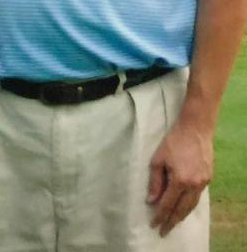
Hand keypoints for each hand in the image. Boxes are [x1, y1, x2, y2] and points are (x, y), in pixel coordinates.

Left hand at [146, 120, 212, 236]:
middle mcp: (194, 185)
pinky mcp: (208, 178)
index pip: (168, 204)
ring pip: (191, 205)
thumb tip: (151, 200)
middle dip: (172, 221)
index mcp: (180, 181)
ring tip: (173, 223)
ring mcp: (203, 183)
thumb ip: (155, 182)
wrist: (195, 129)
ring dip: (182, 215)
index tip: (154, 225)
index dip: (160, 216)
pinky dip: (189, 205)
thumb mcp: (157, 160)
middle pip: (182, 209)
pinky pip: (197, 197)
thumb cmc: (173, 142)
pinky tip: (183, 208)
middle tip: (164, 231)